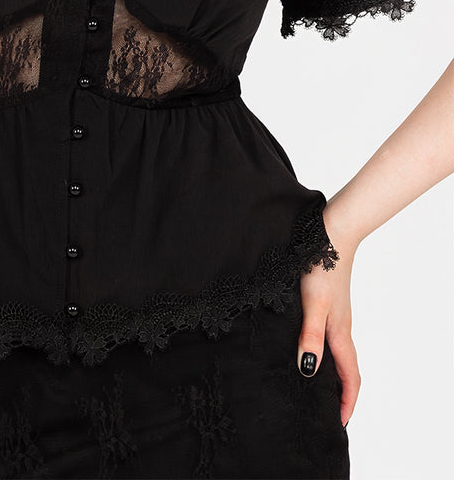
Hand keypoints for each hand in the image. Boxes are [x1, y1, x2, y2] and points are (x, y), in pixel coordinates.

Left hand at [296, 206, 360, 428]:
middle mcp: (340, 327)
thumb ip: (310, 336)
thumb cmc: (320, 266)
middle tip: (327, 413)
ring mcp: (336, 314)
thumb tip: (308, 371)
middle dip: (341, 393)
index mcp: (340, 333)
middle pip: (346, 368)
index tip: (339, 424)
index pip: (350, 377)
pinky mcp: (328, 303)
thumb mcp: (311, 304)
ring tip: (317, 388)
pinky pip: (330, 336)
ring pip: (338, 352)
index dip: (346, 402)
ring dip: (333, 373)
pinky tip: (308, 346)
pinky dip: (325, 352)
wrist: (329, 234)